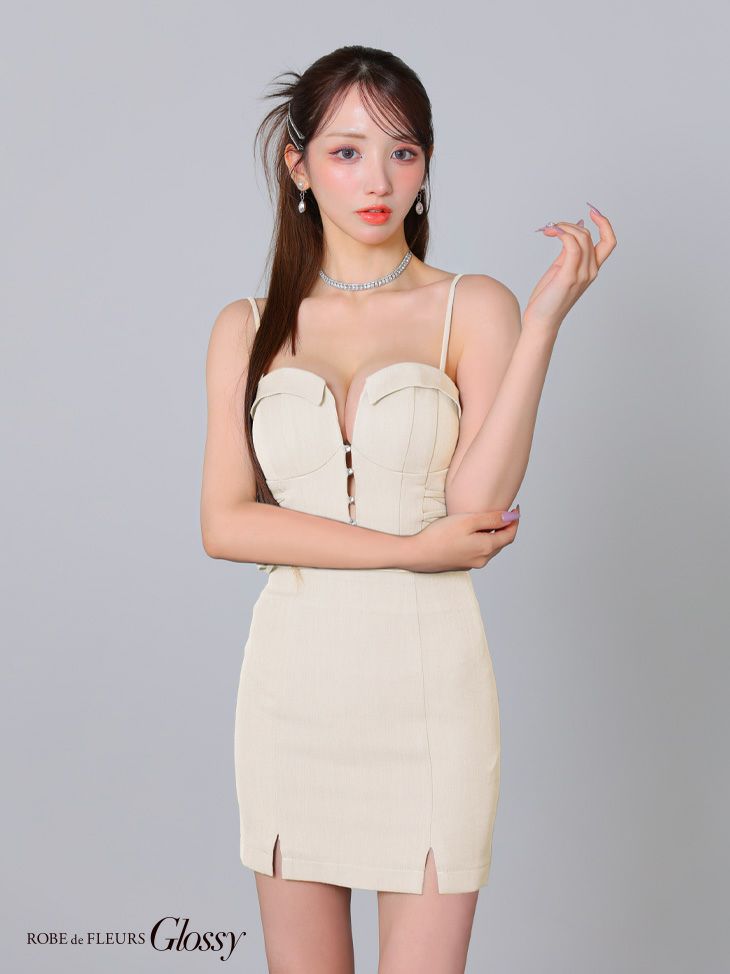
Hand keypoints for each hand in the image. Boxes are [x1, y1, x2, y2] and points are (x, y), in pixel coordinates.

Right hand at [407, 508, 519, 572]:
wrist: (417, 554)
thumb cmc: (440, 535)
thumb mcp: (467, 521)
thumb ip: (491, 519)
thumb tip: (511, 517)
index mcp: (486, 548)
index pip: (510, 534)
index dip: (515, 521)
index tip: (516, 508)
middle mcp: (483, 559)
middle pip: (502, 542)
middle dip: (507, 527)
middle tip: (506, 512)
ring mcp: (472, 563)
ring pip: (491, 548)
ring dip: (496, 535)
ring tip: (492, 520)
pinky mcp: (462, 564)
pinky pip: (480, 552)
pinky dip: (484, 541)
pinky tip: (475, 533)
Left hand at [524, 202, 616, 330]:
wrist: (541, 321)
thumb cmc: (548, 298)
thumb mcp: (560, 269)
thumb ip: (568, 251)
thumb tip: (572, 229)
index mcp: (591, 269)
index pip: (609, 241)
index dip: (604, 224)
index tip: (592, 211)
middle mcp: (591, 271)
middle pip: (590, 236)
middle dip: (570, 225)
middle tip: (551, 227)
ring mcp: (581, 274)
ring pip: (581, 238)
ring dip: (563, 228)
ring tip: (548, 230)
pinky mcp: (568, 276)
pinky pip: (572, 246)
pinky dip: (563, 234)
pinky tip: (552, 233)